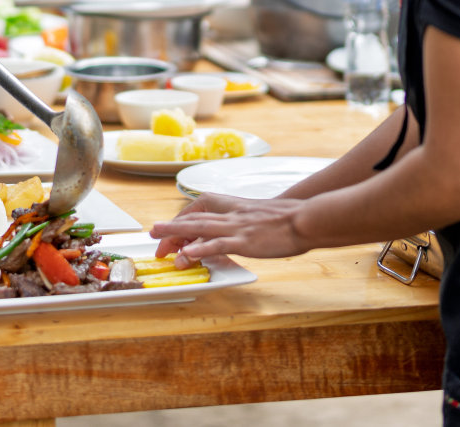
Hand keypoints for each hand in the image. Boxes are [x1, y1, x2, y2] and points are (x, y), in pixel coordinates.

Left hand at [149, 192, 312, 265]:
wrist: (306, 218)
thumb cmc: (287, 218)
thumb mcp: (258, 215)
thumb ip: (240, 222)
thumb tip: (228, 233)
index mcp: (233, 206)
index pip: (199, 209)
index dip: (182, 220)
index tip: (169, 230)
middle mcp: (230, 214)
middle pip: (194, 218)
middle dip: (171, 228)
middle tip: (153, 235)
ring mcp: (237, 227)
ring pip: (200, 228)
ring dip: (176, 232)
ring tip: (157, 236)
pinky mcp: (245, 241)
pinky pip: (218, 244)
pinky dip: (201, 248)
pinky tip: (187, 254)